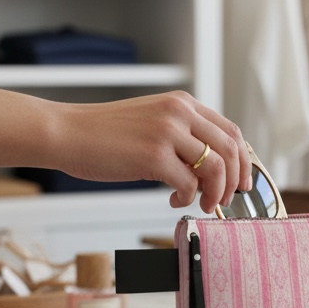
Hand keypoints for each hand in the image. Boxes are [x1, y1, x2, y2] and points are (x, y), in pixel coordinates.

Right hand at [55, 91, 251, 214]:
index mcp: (182, 103)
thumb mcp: (151, 122)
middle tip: (225, 200)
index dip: (242, 161)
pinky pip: (189, 184)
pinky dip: (187, 198)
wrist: (66, 132)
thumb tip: (209, 168)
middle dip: (234, 181)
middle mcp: (179, 113)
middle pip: (231, 149)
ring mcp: (167, 133)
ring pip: (216, 167)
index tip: (241, 182)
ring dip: (215, 192)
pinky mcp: (153, 156)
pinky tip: (172, 199)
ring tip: (202, 204)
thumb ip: (181, 135)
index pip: (230, 131)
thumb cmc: (103, 134)